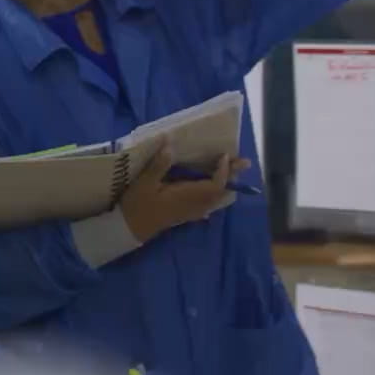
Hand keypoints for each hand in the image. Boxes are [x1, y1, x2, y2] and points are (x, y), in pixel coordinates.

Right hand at [118, 144, 249, 242]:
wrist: (130, 229)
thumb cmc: (137, 205)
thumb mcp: (144, 183)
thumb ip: (159, 165)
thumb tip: (171, 145)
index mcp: (186, 196)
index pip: (214, 184)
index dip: (222, 171)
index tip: (224, 155)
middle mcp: (194, 205)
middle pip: (219, 190)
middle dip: (231, 175)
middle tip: (243, 162)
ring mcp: (191, 211)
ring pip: (215, 198)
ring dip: (225, 184)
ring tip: (233, 172)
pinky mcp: (186, 214)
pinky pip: (208, 204)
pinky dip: (215, 194)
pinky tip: (214, 192)